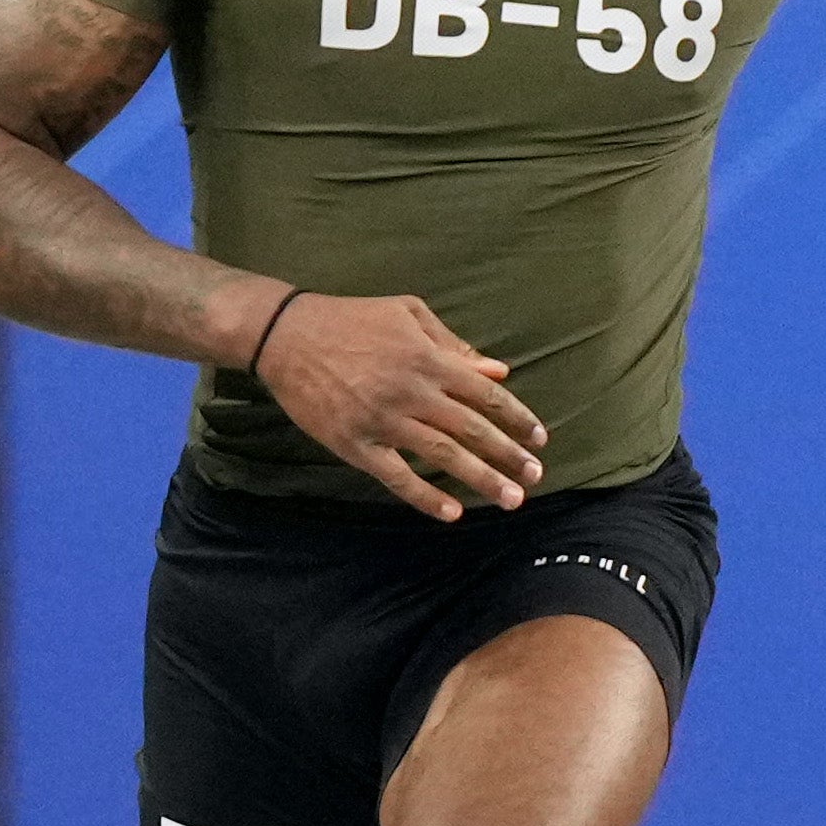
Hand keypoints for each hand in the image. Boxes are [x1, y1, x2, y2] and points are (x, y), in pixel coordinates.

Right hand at [254, 291, 545, 520]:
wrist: (287, 336)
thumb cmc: (351, 319)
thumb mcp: (408, 313)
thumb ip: (453, 344)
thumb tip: (497, 372)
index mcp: (429, 359)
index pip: (487, 395)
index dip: (517, 418)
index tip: (539, 439)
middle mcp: (413, 391)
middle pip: (473, 429)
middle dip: (509, 456)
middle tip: (536, 478)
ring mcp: (384, 420)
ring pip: (444, 455)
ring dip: (482, 479)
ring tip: (511, 499)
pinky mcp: (356, 444)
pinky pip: (397, 476)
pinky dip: (426, 496)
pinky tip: (452, 512)